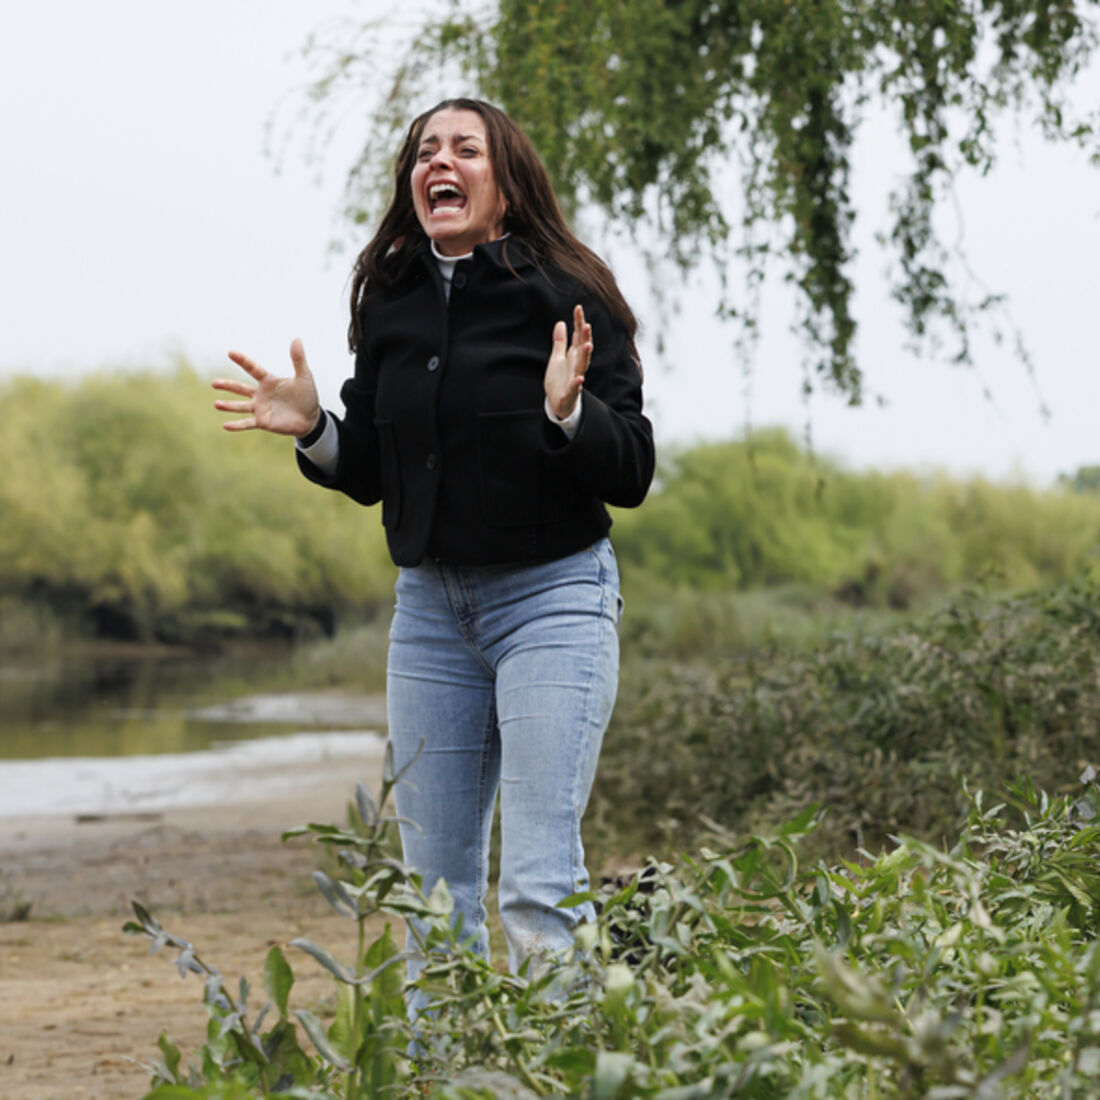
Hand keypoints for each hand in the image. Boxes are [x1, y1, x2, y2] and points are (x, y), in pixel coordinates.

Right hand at [212, 338, 320, 437]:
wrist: (311, 418)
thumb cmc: (307, 396)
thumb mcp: (304, 376)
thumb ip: (298, 359)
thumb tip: (297, 339)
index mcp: (269, 381)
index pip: (253, 369)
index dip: (243, 361)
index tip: (231, 353)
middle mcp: (261, 394)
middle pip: (241, 388)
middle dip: (228, 385)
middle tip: (214, 383)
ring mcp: (260, 408)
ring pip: (241, 406)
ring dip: (228, 406)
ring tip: (216, 404)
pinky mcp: (263, 422)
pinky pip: (248, 423)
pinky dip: (237, 425)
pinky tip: (225, 425)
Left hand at [544, 304, 591, 419]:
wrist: (558, 403)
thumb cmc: (560, 380)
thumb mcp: (557, 358)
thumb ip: (560, 342)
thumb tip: (560, 322)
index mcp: (574, 355)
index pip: (578, 336)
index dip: (579, 322)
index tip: (578, 308)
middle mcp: (577, 365)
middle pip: (583, 348)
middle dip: (586, 337)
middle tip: (586, 324)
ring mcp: (575, 377)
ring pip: (582, 365)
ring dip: (586, 355)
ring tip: (587, 345)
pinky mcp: (570, 391)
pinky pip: (574, 386)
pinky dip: (577, 383)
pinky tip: (580, 378)